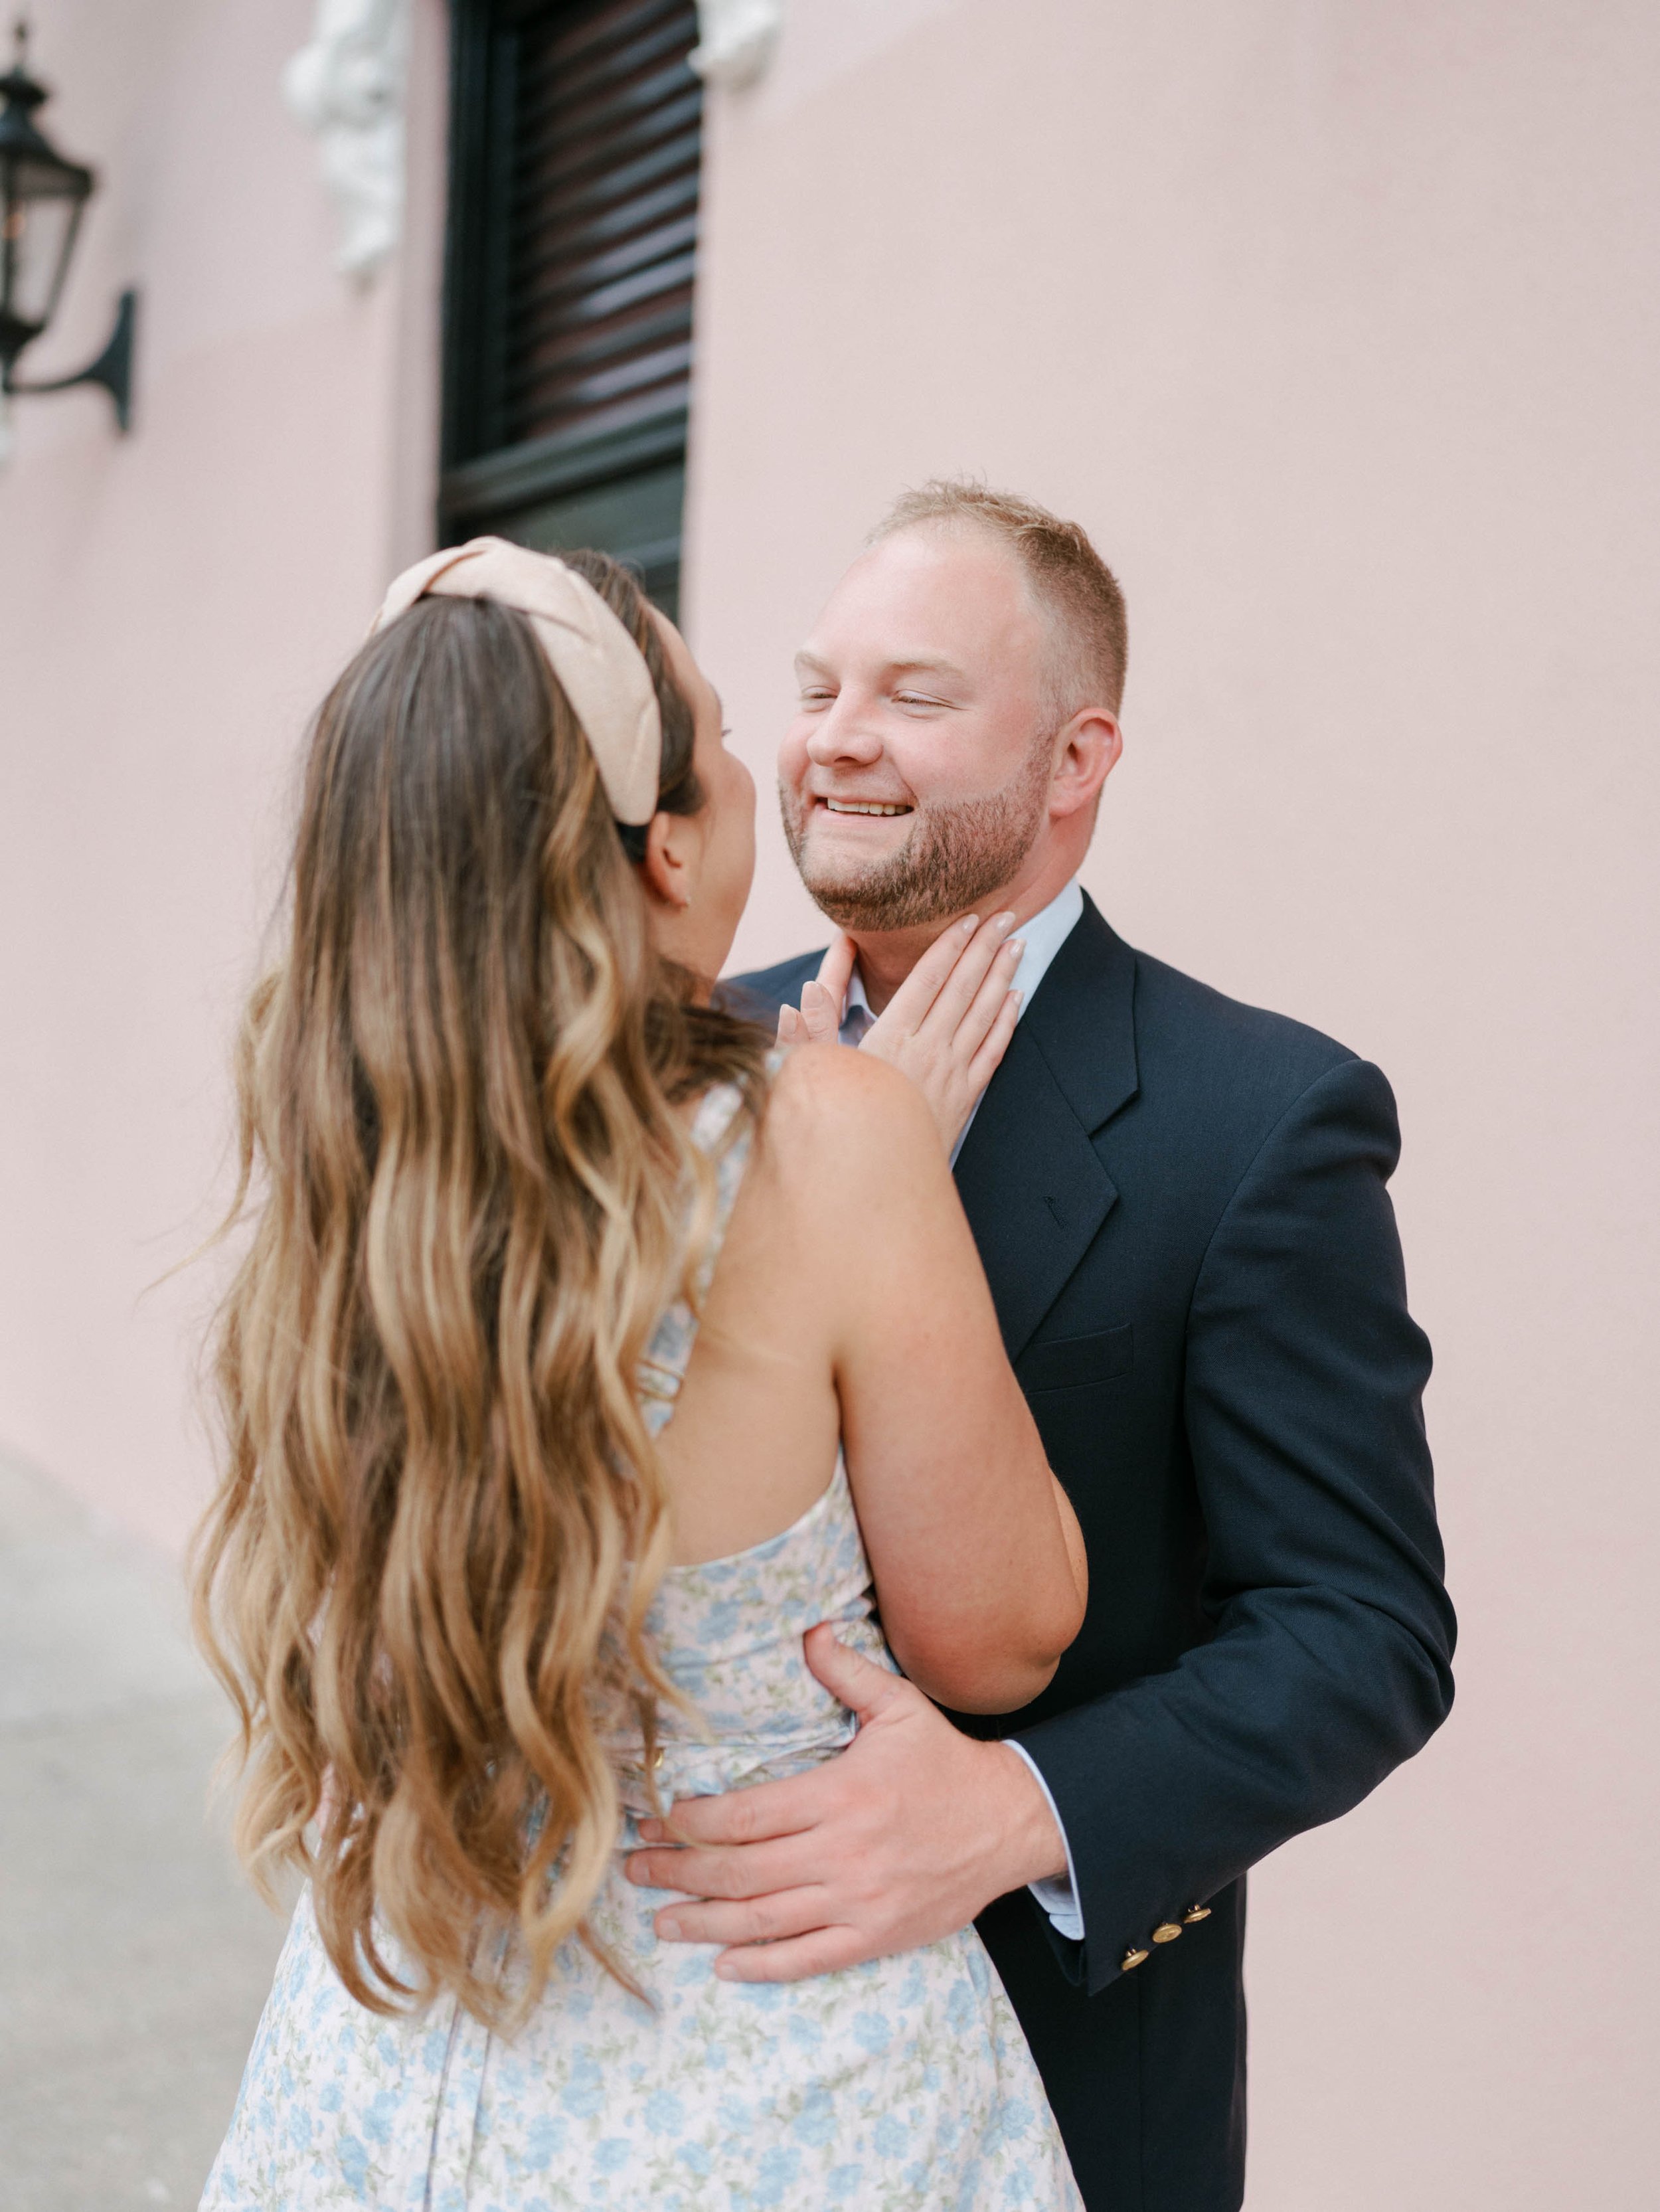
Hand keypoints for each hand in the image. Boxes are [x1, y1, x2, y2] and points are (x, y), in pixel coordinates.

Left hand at [622, 1624, 1065, 1981]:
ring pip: (764, 1921)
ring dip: (703, 1923)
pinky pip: (808, 1958)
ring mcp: (858, 1902)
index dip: (692, 1822)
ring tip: (663, 1920)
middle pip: (740, 1872)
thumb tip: (807, 1630)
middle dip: (679, 1872)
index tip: (660, 1817)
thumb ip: (846, 1671)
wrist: (1008, 1823)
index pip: (746, 1816)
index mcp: (840, 1795)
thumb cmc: (945, 1763)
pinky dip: (761, 1965)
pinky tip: (724, 1962)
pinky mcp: (875, 1936)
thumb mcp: (900, 1707)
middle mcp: (843, 1854)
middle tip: (636, 1869)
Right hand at [777, 917, 1023, 1152]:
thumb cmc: (837, 1114)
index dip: (951, 945)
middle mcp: (927, 1051)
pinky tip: (1017, 996)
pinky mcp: (965, 1096)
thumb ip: (814, 1018)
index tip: (969, 918)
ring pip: (984, 1014)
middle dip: (986, 947)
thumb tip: (813, 979)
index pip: (928, 978)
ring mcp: (951, 1074)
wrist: (871, 1174)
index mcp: (891, 1037)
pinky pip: (993, 1050)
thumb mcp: (816, 1065)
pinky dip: (1007, 1020)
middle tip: (1006, 915)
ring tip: (1017, 944)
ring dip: (1003, 975)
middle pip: (963, 987)